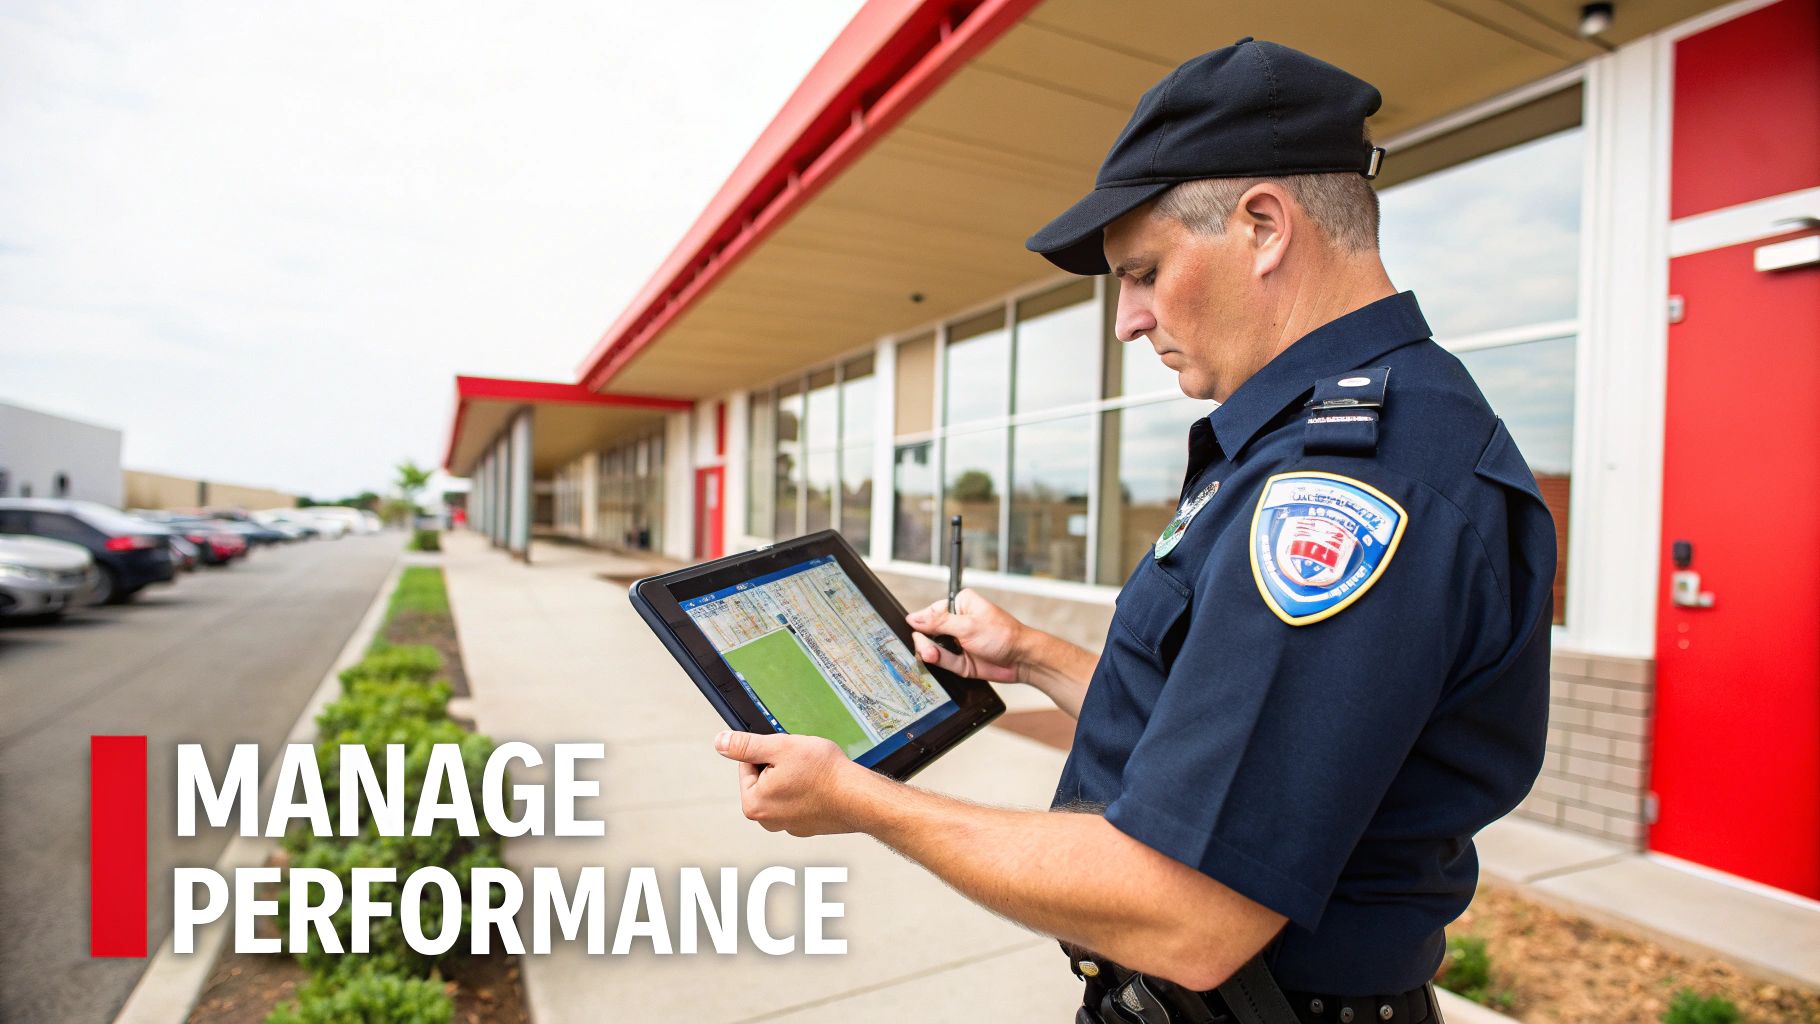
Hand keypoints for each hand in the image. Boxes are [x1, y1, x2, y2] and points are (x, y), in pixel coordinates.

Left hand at [714, 730, 880, 836]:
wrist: (860, 797)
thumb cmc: (824, 774)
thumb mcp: (780, 748)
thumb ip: (746, 746)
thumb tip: (721, 742)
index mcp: (754, 804)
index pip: (747, 765)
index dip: (767, 752)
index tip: (787, 754)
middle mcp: (767, 820)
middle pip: (764, 778)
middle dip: (780, 766)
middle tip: (802, 763)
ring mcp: (788, 826)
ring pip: (783, 788)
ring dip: (795, 778)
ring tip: (814, 775)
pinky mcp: (807, 826)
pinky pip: (800, 800)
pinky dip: (808, 791)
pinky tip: (822, 786)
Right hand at [906, 588, 1027, 683]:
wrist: (1021, 660)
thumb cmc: (1003, 635)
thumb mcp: (968, 625)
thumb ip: (938, 622)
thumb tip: (914, 618)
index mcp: (959, 605)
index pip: (929, 612)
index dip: (920, 622)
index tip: (916, 631)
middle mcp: (956, 622)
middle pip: (927, 631)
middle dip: (924, 641)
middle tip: (928, 648)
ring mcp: (957, 642)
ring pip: (932, 648)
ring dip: (930, 652)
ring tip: (932, 655)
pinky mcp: (960, 661)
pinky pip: (942, 662)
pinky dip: (938, 662)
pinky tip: (936, 659)